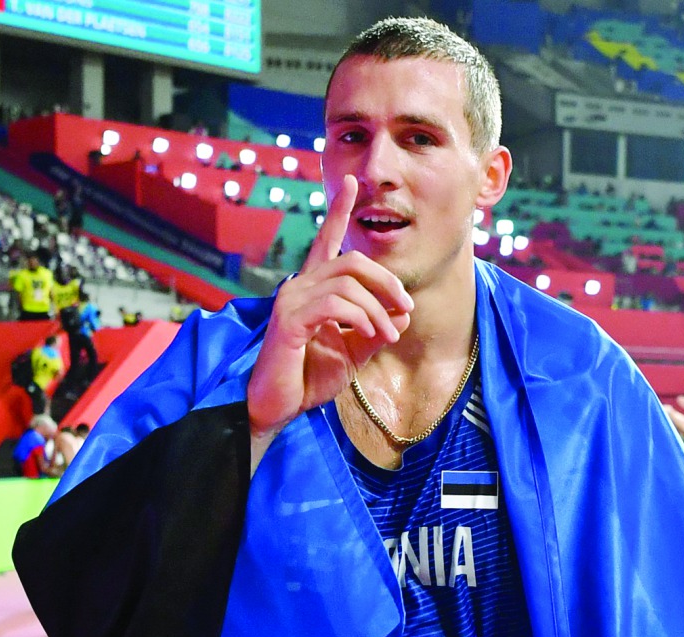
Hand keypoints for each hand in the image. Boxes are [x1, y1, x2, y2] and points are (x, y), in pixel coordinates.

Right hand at [246, 176, 412, 439]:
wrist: (278, 407)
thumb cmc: (309, 379)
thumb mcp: (353, 352)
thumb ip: (374, 330)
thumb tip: (401, 313)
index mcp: (314, 290)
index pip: (328, 242)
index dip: (339, 211)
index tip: (351, 182)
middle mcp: (300, 287)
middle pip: (351, 260)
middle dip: (386, 280)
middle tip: (405, 306)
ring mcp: (292, 300)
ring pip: (347, 282)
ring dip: (378, 308)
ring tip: (389, 333)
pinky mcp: (289, 319)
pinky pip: (335, 304)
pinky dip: (362, 317)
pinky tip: (371, 334)